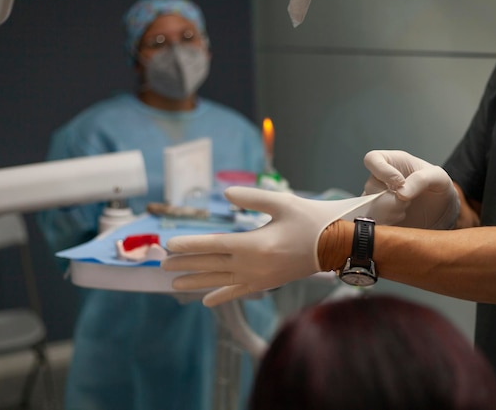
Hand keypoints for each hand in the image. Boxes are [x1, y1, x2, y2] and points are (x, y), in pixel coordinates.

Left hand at [161, 186, 384, 306]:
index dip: (189, 244)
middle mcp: (252, 264)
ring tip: (173, 284)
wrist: (334, 246)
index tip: (169, 244)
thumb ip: (252, 198)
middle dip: (185, 263)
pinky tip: (205, 301)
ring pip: (219, 280)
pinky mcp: (266, 283)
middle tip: (161, 264)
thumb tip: (225, 194)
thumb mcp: (282, 202)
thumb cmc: (309, 220)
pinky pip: (237, 292)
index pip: (213, 244)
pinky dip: (221, 296)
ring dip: (195, 281)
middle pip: (211, 264)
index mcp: (254, 243)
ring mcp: (258, 277)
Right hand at [362, 150, 459, 228]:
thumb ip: (422, 179)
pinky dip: (385, 223)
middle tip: (407, 203)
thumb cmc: (439, 188)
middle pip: (370, 187)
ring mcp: (376, 199)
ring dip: (388, 212)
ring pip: (368, 206)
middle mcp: (381, 179)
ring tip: (404, 212)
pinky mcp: (377, 216)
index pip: (372, 159)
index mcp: (393, 162)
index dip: (382, 170)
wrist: (441, 213)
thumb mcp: (439, 178)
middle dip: (389, 199)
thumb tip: (401, 192)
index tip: (400, 183)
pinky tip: (398, 221)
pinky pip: (371, 220)